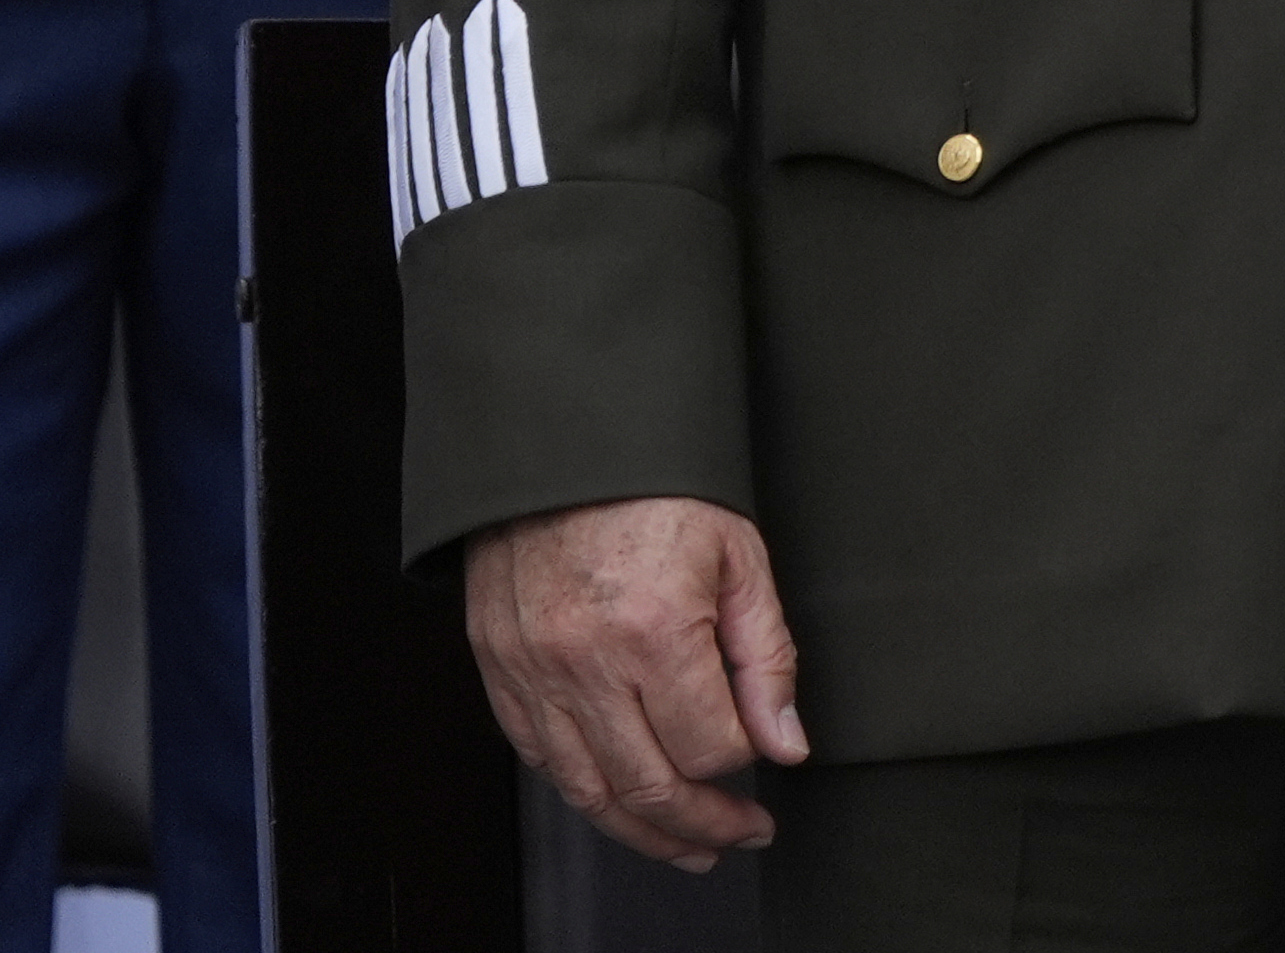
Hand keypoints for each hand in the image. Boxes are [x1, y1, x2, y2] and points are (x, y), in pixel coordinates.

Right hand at [464, 496, 804, 868]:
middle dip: (702, 826)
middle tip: (739, 834)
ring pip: (588, 790)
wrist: (559, 440)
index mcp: (654, 629)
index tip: (767, 754)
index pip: (710, 745)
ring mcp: (532, 671)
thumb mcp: (738, 555)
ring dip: (642, 831)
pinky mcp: (498, 670)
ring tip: (687, 845)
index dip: (747, 760)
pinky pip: (540, 758)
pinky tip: (618, 798)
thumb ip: (766, 657)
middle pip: (649, 786)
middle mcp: (585, 662)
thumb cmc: (655, 487)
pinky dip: (583, 789)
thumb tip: (785, 744)